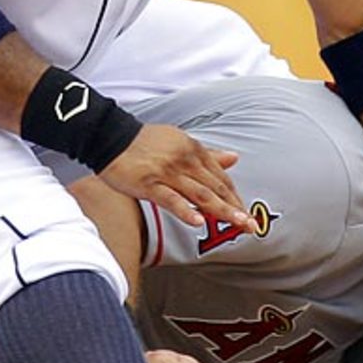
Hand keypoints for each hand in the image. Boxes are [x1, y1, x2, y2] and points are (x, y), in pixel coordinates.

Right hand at [99, 123, 256, 232]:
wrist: (110, 136)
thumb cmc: (145, 142)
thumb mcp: (180, 142)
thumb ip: (208, 154)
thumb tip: (234, 157)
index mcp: (194, 150)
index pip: (220, 178)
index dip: (235, 197)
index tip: (246, 213)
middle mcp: (185, 160)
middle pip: (215, 187)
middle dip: (236, 207)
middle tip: (251, 225)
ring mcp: (167, 172)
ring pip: (200, 194)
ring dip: (222, 210)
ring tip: (238, 224)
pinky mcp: (148, 183)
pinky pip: (170, 199)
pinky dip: (185, 209)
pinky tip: (198, 221)